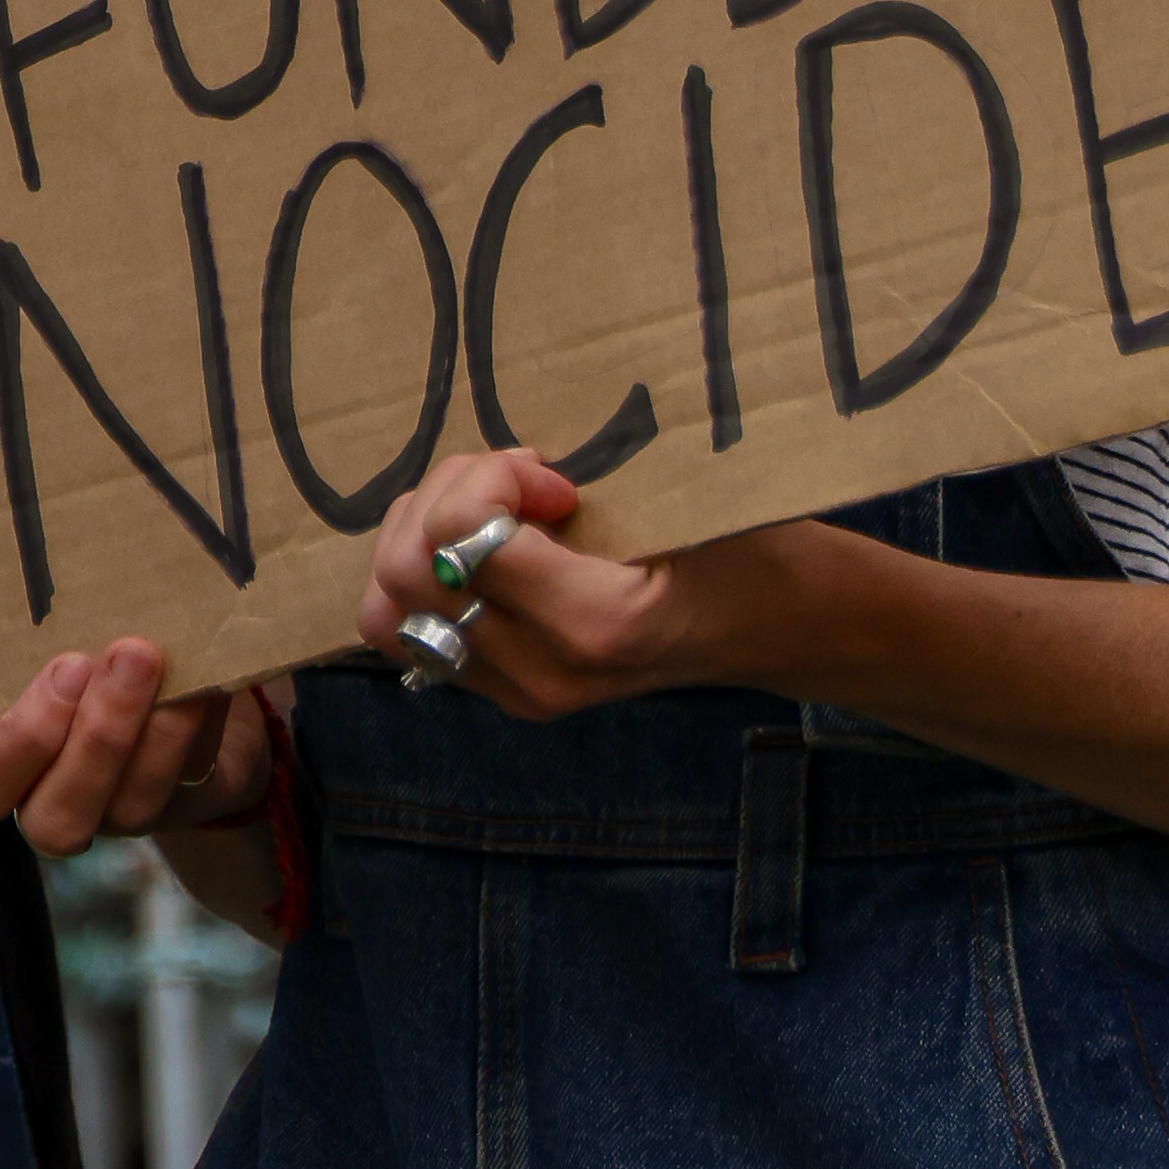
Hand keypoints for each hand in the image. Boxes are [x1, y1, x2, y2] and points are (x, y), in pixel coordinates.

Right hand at [0, 640, 276, 857]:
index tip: (64, 668)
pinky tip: (204, 675)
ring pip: (129, 807)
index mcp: (6, 762)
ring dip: (150, 733)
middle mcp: (57, 800)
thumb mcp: (52, 637)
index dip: (16, 742)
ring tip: (155, 660)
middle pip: (54, 818)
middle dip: (92, 740)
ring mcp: (121, 812)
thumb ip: (43, 627)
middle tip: (121, 656)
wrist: (175, 686)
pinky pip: (189, 778)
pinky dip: (196, 723)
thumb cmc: (84, 648)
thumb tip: (52, 557)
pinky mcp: (183, 803)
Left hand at [356, 448, 818, 715]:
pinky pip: (415, 631)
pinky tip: (492, 550)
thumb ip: (570, 498)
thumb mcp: (678, 501)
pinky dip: (430, 576)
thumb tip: (485, 477)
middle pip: (403, 570)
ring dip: (424, 537)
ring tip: (497, 512)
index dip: (491, 478)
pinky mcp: (509, 693)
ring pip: (387, 609)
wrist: (781, 626)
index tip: (551, 475)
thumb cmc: (742, 546)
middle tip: (519, 483)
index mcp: (592, 625)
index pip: (458, 538)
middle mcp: (542, 674)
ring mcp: (521, 693)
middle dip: (445, 498)